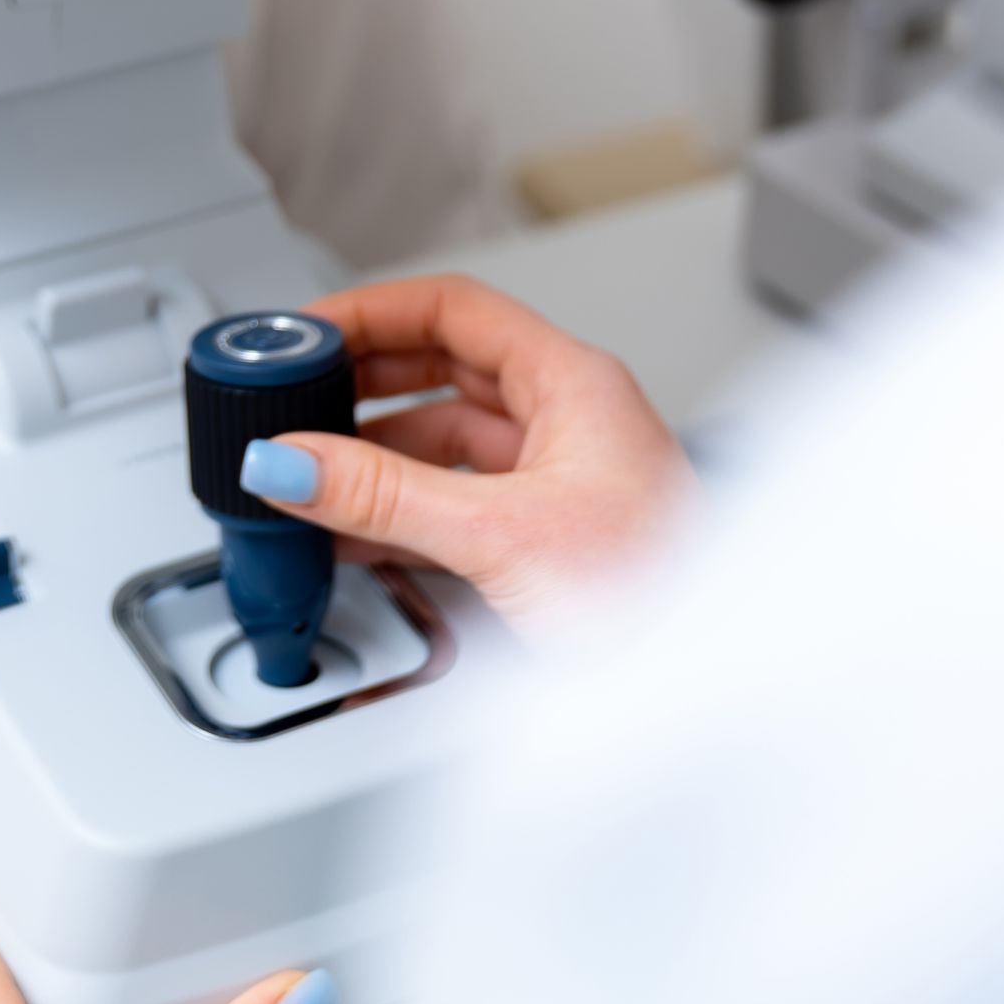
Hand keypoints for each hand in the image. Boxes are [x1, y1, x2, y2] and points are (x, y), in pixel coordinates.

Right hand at [240, 276, 695, 631]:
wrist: (712, 693)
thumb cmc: (663, 600)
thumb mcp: (501, 537)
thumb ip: (386, 497)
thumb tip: (294, 461)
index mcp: (575, 384)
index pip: (454, 309)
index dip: (372, 312)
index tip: (305, 332)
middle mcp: (570, 421)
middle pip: (443, 371)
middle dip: (361, 385)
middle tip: (292, 399)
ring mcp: (561, 480)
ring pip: (446, 442)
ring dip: (374, 458)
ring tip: (308, 476)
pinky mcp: (549, 539)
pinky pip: (457, 501)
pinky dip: (400, 511)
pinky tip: (353, 534)